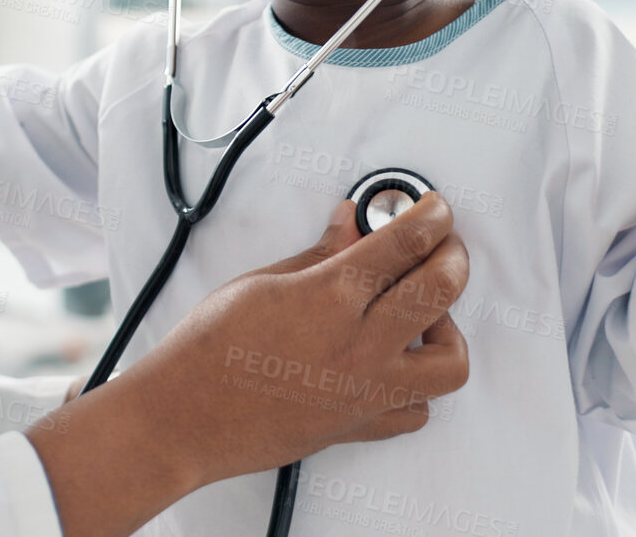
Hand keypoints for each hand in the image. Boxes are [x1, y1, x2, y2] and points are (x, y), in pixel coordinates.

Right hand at [30, 196, 469, 534]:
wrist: (183, 417)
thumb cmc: (208, 350)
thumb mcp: (261, 282)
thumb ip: (319, 254)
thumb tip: (350, 226)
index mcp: (330, 297)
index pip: (405, 242)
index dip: (430, 216)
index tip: (435, 209)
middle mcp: (358, 344)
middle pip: (442, 289)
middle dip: (452, 255)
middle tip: (442, 245)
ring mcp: (364, 390)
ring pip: (450, 362)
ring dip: (448, 330)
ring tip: (423, 317)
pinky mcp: (358, 426)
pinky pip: (417, 412)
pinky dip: (417, 388)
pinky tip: (394, 366)